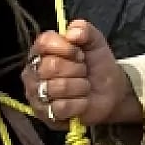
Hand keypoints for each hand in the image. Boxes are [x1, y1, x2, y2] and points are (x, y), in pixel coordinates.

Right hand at [21, 20, 139, 129]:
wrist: (111, 91)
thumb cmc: (97, 65)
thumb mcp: (95, 42)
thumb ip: (84, 29)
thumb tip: (72, 33)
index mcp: (40, 52)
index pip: (44, 43)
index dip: (67, 48)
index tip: (80, 54)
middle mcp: (32, 73)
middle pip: (51, 66)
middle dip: (77, 69)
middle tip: (83, 72)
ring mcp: (36, 95)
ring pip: (58, 87)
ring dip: (81, 86)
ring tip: (83, 86)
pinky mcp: (46, 115)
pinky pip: (62, 107)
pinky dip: (80, 103)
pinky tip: (82, 101)